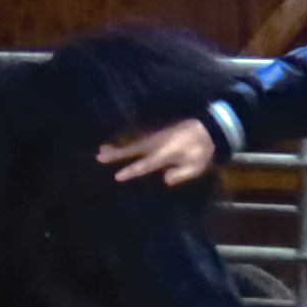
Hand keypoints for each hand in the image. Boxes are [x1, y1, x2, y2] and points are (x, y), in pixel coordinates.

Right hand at [99, 118, 217, 186]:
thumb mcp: (197, 165)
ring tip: (101, 149)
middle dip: (116, 154)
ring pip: (132, 141)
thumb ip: (182, 173)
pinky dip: (126, 139)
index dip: (131, 170)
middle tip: (99, 157)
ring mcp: (155, 135)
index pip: (145, 164)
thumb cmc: (202, 150)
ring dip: (117, 145)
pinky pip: (138, 136)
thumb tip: (165, 180)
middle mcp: (156, 143)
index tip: (116, 176)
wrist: (208, 127)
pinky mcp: (157, 132)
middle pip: (132, 150)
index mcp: (165, 153)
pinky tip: (116, 141)